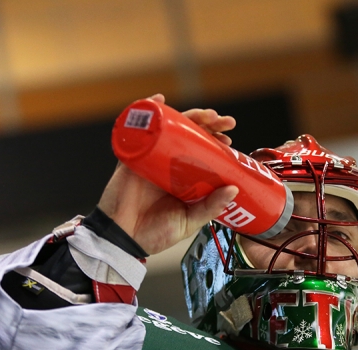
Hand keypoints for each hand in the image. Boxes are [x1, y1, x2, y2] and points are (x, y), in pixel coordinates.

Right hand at [98, 94, 238, 255]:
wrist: (123, 240)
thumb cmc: (154, 234)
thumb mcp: (189, 222)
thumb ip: (210, 207)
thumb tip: (234, 188)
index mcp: (184, 179)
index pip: (203, 153)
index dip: (217, 143)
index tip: (229, 140)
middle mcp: (169, 165)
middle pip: (189, 135)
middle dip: (209, 123)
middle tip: (225, 122)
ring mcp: (151, 158)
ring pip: (169, 129)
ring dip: (187, 116)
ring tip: (205, 115)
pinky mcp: (132, 156)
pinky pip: (137, 130)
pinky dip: (147, 112)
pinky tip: (159, 101)